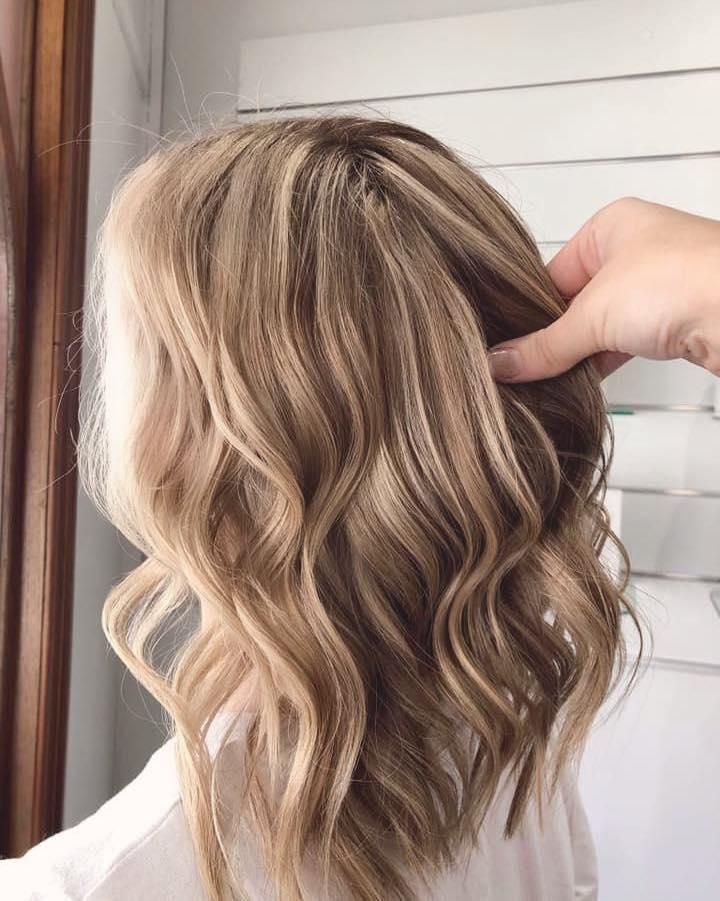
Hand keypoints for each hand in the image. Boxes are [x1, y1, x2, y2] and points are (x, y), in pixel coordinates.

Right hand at [487, 197, 719, 381]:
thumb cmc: (683, 280)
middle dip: (552, 338)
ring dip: (578, 355)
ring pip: (599, 327)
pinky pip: (623, 345)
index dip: (527, 313)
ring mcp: (656, 288)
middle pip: (573, 304)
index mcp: (609, 227)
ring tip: (545, 381)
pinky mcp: (674, 322)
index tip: (505, 346)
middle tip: (521, 369)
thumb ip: (544, 345)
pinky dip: (602, 365)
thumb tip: (500, 363)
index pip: (550, 275)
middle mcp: (633, 251)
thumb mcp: (594, 314)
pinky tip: (579, 386)